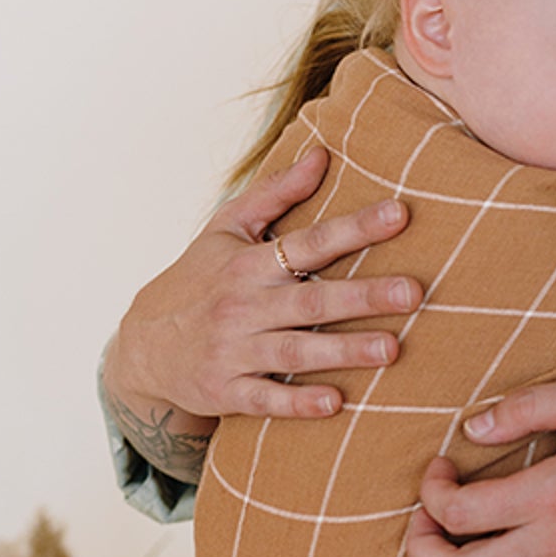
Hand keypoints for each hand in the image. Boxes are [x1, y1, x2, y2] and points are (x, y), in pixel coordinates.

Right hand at [107, 144, 422, 432]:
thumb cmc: (198, 279)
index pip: (311, 242)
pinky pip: (265, 399)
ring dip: (343, 351)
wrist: (141, 345)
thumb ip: (275, 191)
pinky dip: (297, 403)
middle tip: (414, 292)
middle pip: (312, 300)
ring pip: (295, 351)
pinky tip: (335, 403)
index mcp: (250, 263)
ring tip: (392, 349)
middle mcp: (244, 306)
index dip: (355, 228)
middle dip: (364, 295)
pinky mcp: (225, 391)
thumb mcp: (226, 229)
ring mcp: (234, 351)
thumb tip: (322, 153)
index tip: (400, 215)